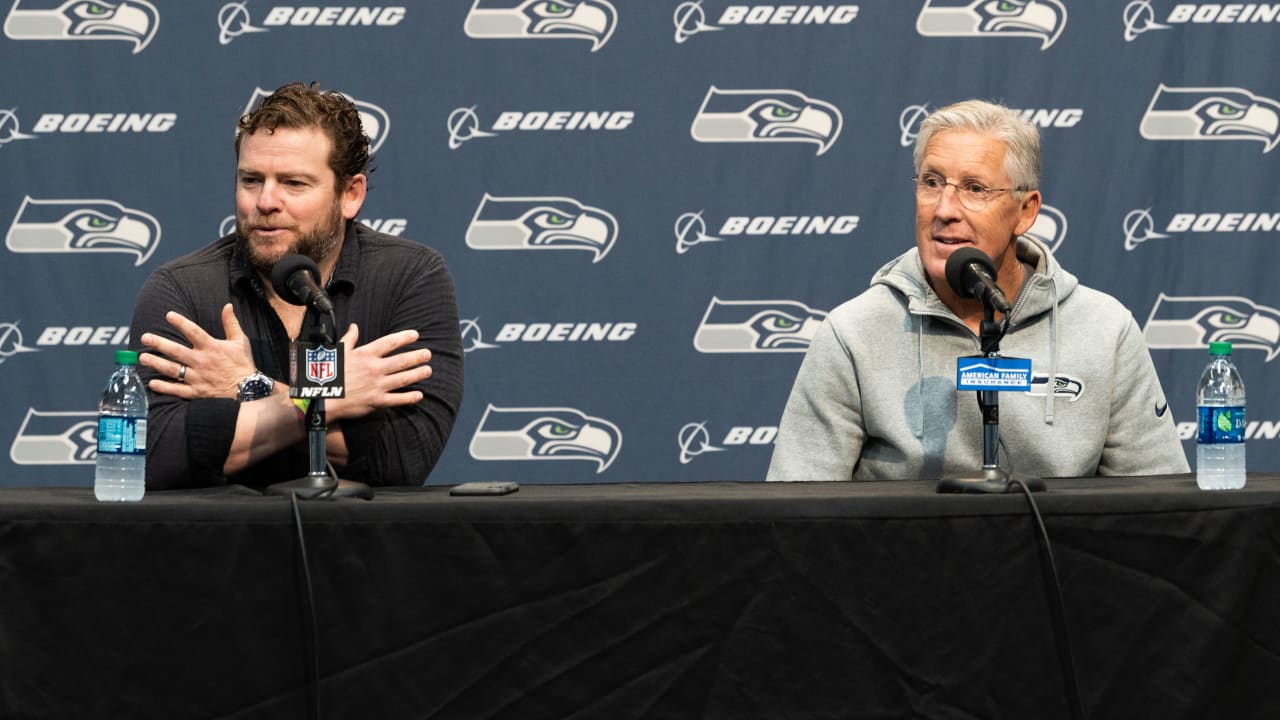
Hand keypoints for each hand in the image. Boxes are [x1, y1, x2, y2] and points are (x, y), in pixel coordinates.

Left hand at [138, 304, 257, 398]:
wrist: (249, 390)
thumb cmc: (243, 365)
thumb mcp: (241, 341)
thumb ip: (231, 323)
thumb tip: (227, 306)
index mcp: (212, 347)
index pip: (194, 332)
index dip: (181, 322)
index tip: (168, 315)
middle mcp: (202, 362)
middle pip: (176, 351)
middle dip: (159, 343)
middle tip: (145, 337)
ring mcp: (198, 378)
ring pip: (173, 370)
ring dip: (156, 363)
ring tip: (142, 358)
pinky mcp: (197, 392)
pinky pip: (177, 389)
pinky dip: (164, 387)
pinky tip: (152, 383)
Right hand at [326, 323, 433, 421]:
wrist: (322, 398)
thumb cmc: (329, 374)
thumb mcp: (338, 353)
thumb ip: (349, 339)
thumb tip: (354, 327)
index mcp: (365, 355)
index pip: (389, 342)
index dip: (404, 337)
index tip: (416, 335)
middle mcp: (374, 369)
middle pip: (401, 360)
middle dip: (417, 356)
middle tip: (428, 354)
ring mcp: (377, 385)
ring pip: (403, 378)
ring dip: (418, 374)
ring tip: (428, 370)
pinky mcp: (376, 401)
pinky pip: (397, 399)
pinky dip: (409, 398)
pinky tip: (419, 395)